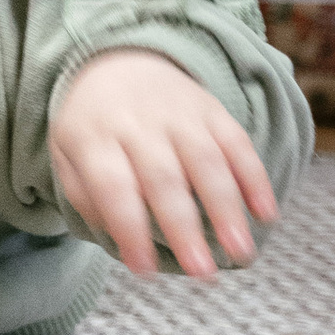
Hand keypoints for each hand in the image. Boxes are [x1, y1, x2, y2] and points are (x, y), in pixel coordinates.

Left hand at [50, 47, 278, 282]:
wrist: (117, 59)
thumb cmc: (92, 126)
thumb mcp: (68, 155)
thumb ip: (86, 196)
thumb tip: (120, 241)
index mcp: (94, 136)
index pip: (112, 187)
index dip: (129, 229)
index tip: (143, 271)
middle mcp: (138, 122)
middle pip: (164, 178)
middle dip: (186, 229)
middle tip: (204, 275)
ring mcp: (178, 112)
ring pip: (207, 161)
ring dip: (228, 209)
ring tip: (241, 253)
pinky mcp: (212, 108)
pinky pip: (238, 143)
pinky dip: (255, 179)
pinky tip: (267, 215)